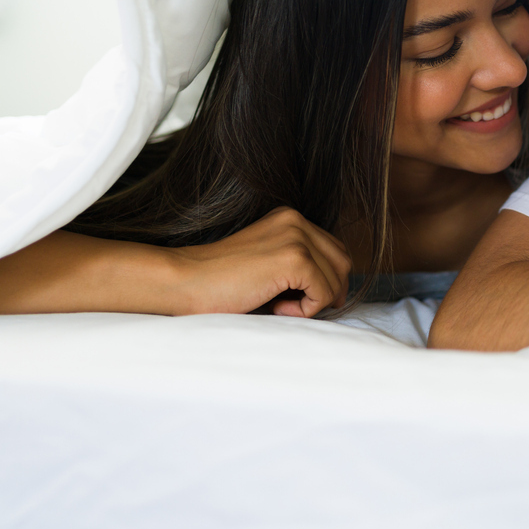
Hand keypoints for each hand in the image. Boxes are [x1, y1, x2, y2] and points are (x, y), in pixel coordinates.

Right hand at [169, 207, 351, 317]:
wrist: (185, 282)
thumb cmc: (221, 282)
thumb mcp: (266, 263)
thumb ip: (297, 264)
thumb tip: (337, 289)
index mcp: (289, 218)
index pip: (334, 250)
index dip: (328, 280)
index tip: (305, 300)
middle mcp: (296, 221)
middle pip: (343, 263)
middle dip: (329, 291)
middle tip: (299, 308)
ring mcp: (296, 237)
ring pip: (337, 280)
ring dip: (314, 302)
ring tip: (279, 306)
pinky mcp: (294, 258)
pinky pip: (324, 293)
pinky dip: (306, 310)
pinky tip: (277, 307)